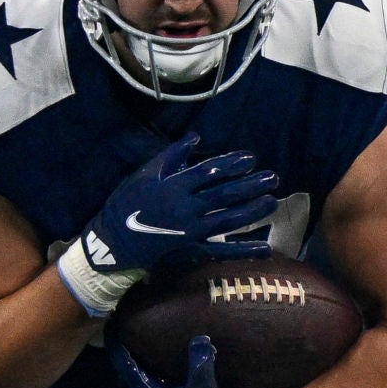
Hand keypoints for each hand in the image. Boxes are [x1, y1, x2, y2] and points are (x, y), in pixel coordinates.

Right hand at [55, 132, 278, 315]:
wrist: (113, 241)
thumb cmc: (127, 203)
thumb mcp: (145, 173)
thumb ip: (172, 156)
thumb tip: (196, 137)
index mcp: (175, 186)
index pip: (210, 171)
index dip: (232, 164)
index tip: (251, 158)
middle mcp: (186, 208)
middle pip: (225, 194)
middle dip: (251, 185)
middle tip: (273, 177)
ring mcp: (191, 231)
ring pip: (228, 218)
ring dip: (253, 210)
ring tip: (272, 201)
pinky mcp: (191, 250)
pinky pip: (222, 250)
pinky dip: (243, 250)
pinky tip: (264, 247)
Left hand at [109, 334, 280, 387]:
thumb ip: (200, 362)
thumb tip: (200, 338)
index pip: (123, 367)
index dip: (116, 346)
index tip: (111, 326)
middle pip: (123, 379)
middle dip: (121, 359)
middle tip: (124, 339)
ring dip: (134, 373)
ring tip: (141, 354)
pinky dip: (147, 382)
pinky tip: (161, 374)